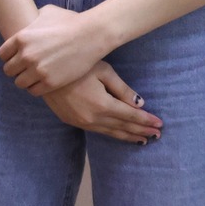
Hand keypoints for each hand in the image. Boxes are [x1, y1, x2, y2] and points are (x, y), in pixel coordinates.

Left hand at [0, 4, 106, 95]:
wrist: (91, 35)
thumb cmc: (70, 21)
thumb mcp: (47, 12)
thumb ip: (32, 19)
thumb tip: (28, 20)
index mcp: (21, 38)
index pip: (2, 54)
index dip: (10, 56)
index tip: (17, 57)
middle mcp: (26, 55)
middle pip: (9, 70)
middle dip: (17, 69)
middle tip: (26, 68)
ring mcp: (37, 70)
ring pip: (19, 83)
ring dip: (26, 80)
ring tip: (35, 76)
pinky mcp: (49, 82)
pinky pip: (33, 91)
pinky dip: (36, 88)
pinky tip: (44, 82)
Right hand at [42, 63, 160, 142]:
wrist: (44, 71)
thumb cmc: (77, 65)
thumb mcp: (103, 71)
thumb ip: (122, 89)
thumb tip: (140, 104)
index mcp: (102, 104)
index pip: (131, 116)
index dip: (146, 120)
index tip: (160, 124)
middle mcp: (93, 118)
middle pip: (123, 127)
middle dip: (141, 131)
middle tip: (157, 135)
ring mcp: (82, 122)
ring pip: (111, 133)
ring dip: (128, 136)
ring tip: (143, 140)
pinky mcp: (73, 122)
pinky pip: (99, 131)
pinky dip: (113, 134)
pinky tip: (120, 134)